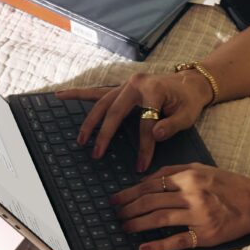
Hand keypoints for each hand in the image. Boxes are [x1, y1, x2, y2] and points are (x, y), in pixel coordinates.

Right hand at [56, 71, 212, 171]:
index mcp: (154, 90)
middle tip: (97, 154)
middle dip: (105, 134)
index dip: (144, 146)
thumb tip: (155, 135)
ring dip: (90, 122)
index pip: (145, 123)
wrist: (189, 83)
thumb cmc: (188, 101)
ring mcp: (125, 84)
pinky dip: (78, 94)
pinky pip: (96, 92)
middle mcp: (136, 84)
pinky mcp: (120, 88)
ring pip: (102, 103)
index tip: (141, 166)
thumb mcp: (188, 115)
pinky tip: (60, 96)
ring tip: (81, 140)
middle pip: (115, 112)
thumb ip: (173, 126)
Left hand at [111, 163, 249, 249]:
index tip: (116, 198)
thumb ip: (175, 170)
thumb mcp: (202, 168)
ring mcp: (198, 215)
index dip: (130, 192)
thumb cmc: (228, 185)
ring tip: (124, 227)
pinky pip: (177, 240)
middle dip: (128, 208)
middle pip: (151, 201)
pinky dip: (158, 245)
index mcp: (190, 176)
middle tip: (115, 214)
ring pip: (159, 219)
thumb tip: (148, 179)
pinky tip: (143, 247)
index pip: (152, 184)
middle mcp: (192, 194)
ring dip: (137, 224)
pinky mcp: (204, 235)